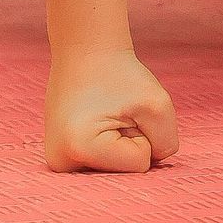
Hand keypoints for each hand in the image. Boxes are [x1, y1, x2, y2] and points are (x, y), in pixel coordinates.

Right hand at [44, 45, 179, 173]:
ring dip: (118, 143)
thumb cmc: (121, 73)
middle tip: (112, 110)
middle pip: (124, 172)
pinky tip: (93, 121)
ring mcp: (56, 162)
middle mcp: (60, 163)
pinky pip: (102, 163)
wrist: (86, 51)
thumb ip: (166, 144)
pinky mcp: (59, 157)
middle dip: (130, 141)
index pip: (140, 163)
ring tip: (102, 114)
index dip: (143, 133)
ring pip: (114, 168)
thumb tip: (150, 168)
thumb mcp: (158, 104)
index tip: (123, 108)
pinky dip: (107, 144)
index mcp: (81, 148)